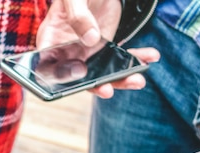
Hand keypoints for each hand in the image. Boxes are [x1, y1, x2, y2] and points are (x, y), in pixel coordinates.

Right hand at [36, 0, 159, 97]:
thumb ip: (78, 16)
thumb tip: (91, 40)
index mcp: (50, 41)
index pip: (49, 67)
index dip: (61, 76)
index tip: (80, 72)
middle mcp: (66, 53)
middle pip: (77, 78)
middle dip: (96, 86)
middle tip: (108, 89)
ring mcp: (86, 53)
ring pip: (101, 74)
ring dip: (121, 79)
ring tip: (137, 80)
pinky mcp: (104, 48)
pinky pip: (118, 59)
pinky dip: (135, 59)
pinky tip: (150, 56)